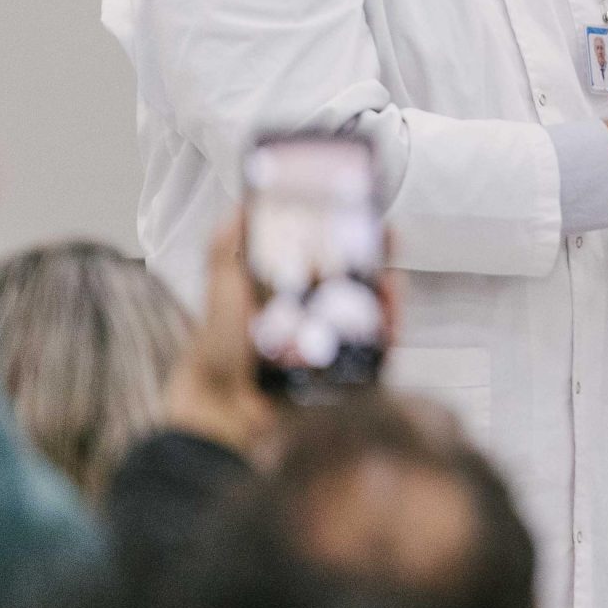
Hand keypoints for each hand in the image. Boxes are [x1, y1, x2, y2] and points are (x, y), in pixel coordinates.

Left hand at [167, 215, 404, 464]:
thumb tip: (240, 205)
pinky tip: (389, 309)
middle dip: (375, 255)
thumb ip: (227, 247)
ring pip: (373, 309)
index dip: (344, 232)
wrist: (220, 402)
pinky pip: (379, 346)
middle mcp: (315, 313)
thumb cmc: (218, 349)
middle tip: (384, 235)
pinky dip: (390, 326)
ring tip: (390, 272)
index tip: (357, 210)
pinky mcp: (348, 369)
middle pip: (357, 278)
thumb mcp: (221, 287)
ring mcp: (333, 340)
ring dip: (387, 289)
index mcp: (288, 289)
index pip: (324, 253)